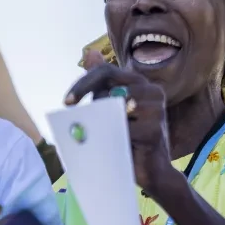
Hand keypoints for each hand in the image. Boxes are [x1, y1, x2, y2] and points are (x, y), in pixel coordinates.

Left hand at [64, 51, 174, 193]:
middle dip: (94, 109)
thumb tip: (91, 53)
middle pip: (109, 89)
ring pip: (115, 109)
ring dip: (106, 125)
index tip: (67, 102)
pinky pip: (123, 130)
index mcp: (139, 82)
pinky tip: (122, 147)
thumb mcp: (110, 110)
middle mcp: (151, 90)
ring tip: (111, 137)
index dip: (83, 84)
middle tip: (89, 126)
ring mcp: (156, 109)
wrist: (151, 171)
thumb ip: (100, 85)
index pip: (106, 71)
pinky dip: (115, 140)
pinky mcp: (155, 129)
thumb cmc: (128, 138)